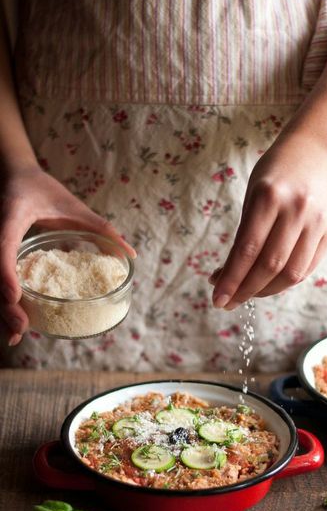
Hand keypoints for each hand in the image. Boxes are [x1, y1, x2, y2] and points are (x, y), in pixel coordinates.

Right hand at [0, 165, 135, 345]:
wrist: (16, 177)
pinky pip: (4, 279)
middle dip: (7, 305)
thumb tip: (130, 254)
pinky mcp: (3, 254)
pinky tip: (18, 322)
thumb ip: (101, 228)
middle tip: (22, 329)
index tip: (15, 297)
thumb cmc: (43, 188)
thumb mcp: (72, 205)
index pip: (3, 250)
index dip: (6, 276)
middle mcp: (0, 237)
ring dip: (6, 310)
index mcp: (9, 220)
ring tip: (18, 334)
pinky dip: (10, 302)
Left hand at [209, 132, 326, 309]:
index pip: (247, 250)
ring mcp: (317, 223)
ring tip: (247, 293)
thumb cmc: (276, 173)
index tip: (217, 298)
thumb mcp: (253, 194)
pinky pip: (306, 268)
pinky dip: (285, 282)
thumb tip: (227, 276)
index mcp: (270, 196)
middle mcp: (296, 210)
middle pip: (269, 266)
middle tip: (228, 302)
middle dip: (245, 290)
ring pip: (291, 273)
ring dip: (265, 291)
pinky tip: (269, 282)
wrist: (317, 151)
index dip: (231, 279)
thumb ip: (245, 234)